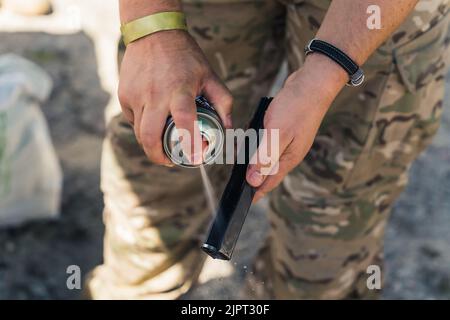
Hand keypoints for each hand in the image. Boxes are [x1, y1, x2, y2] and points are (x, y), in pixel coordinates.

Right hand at [118, 30, 232, 164]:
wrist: (153, 32)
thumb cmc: (185, 56)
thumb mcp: (209, 75)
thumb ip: (223, 101)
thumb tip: (228, 128)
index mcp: (179, 90)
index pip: (184, 121)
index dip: (190, 143)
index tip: (195, 157)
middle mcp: (155, 95)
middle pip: (150, 137)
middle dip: (158, 156)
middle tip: (169, 161)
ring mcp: (136, 95)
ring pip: (139, 132)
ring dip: (150, 142)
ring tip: (162, 143)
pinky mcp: (123, 94)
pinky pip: (131, 119)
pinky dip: (141, 125)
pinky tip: (152, 118)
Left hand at [246, 54, 347, 201]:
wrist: (313, 82)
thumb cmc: (297, 107)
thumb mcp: (277, 134)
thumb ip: (265, 158)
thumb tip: (253, 180)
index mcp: (289, 158)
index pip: (270, 182)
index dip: (256, 192)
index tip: (244, 202)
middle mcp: (289, 152)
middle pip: (268, 170)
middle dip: (253, 176)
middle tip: (237, 180)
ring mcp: (288, 140)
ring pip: (267, 155)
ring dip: (254, 157)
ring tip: (239, 159)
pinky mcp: (284, 128)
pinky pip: (267, 141)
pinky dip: (257, 141)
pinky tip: (249, 136)